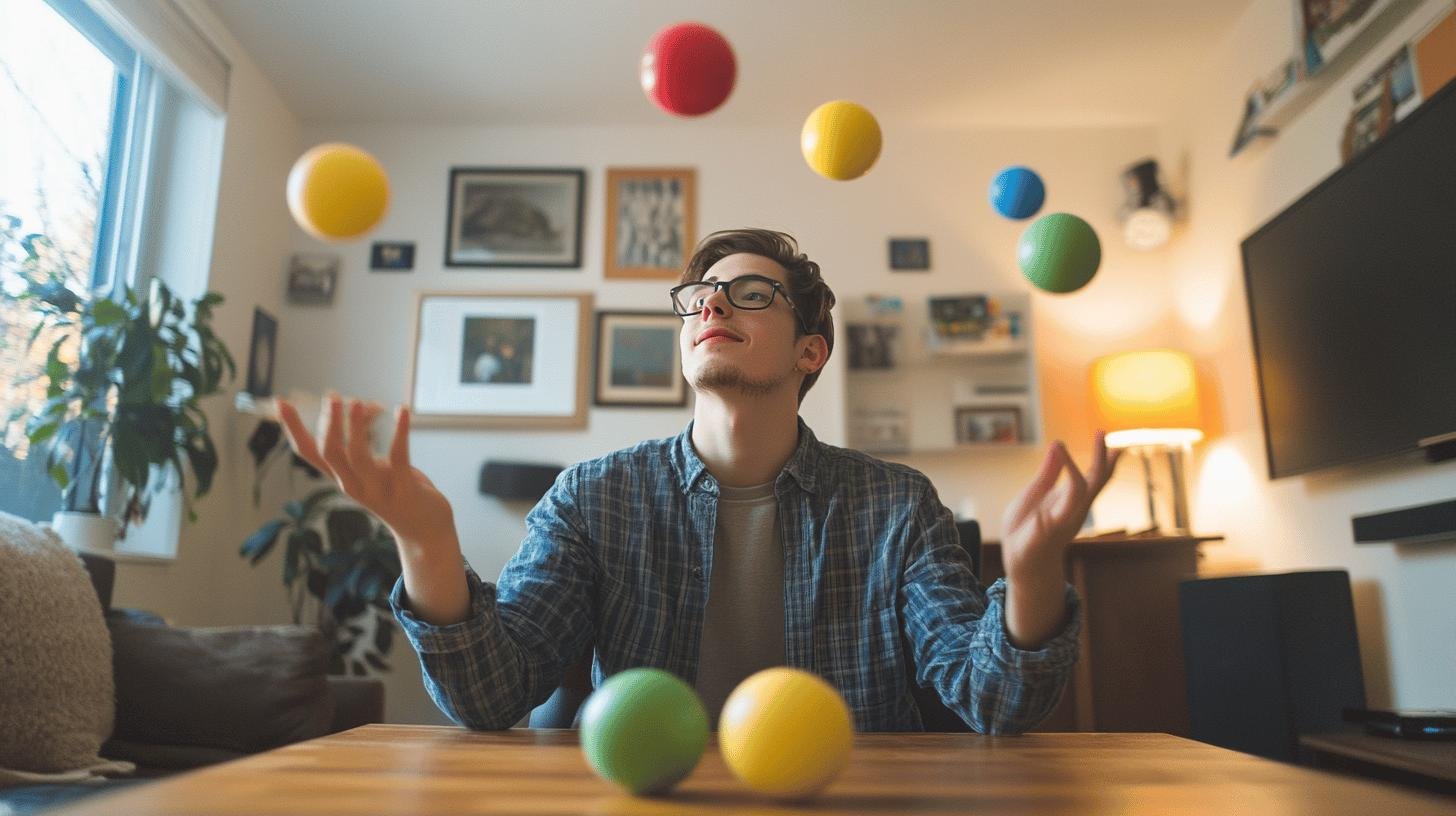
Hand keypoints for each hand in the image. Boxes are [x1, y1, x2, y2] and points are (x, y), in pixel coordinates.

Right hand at [277, 395, 457, 555]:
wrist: (423, 533)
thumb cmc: (395, 492)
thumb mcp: (373, 467)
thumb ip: (363, 441)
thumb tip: (358, 405)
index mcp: (342, 477)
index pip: (308, 453)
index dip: (293, 429)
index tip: (280, 402)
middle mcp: (353, 484)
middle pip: (329, 453)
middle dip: (329, 423)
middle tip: (332, 396)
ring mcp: (377, 489)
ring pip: (358, 456)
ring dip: (356, 427)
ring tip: (357, 401)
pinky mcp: (404, 489)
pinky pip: (399, 456)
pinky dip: (400, 431)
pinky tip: (402, 410)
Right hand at [1000, 433, 1120, 583]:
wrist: (1033, 566)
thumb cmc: (1024, 539)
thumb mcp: (1024, 509)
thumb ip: (1044, 478)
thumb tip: (1057, 445)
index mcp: (1060, 518)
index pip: (1076, 488)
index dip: (1070, 466)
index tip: (1057, 446)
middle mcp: (1076, 513)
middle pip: (1096, 482)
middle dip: (1100, 457)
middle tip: (1100, 431)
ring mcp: (1079, 511)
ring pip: (1100, 483)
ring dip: (1106, 460)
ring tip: (1109, 439)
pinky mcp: (1077, 509)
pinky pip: (1093, 485)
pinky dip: (1099, 467)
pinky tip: (1103, 455)